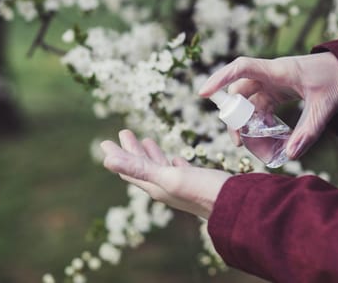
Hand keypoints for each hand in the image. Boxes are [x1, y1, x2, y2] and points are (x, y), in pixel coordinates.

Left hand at [100, 130, 230, 218]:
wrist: (233, 204)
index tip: (104, 142)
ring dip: (151, 154)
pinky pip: (179, 171)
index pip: (129, 170)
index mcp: (155, 186)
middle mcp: (165, 187)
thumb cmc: (201, 190)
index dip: (117, 156)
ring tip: (147, 140)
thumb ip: (139, 168)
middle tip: (124, 132)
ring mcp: (181, 186)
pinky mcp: (196, 183)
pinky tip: (175, 159)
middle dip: (132, 149)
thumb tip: (106, 161)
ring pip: (161, 168)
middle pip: (143, 166)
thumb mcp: (167, 177)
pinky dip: (172, 163)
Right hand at [198, 53, 337, 158]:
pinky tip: (269, 140)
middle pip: (240, 94)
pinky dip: (261, 124)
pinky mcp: (277, 93)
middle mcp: (270, 76)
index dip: (220, 78)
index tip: (203, 93)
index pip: (242, 68)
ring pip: (249, 105)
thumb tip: (291, 155)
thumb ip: (308, 131)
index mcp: (278, 71)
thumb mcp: (325, 107)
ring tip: (258, 148)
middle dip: (236, 119)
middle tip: (239, 143)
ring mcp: (273, 84)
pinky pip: (261, 109)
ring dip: (249, 125)